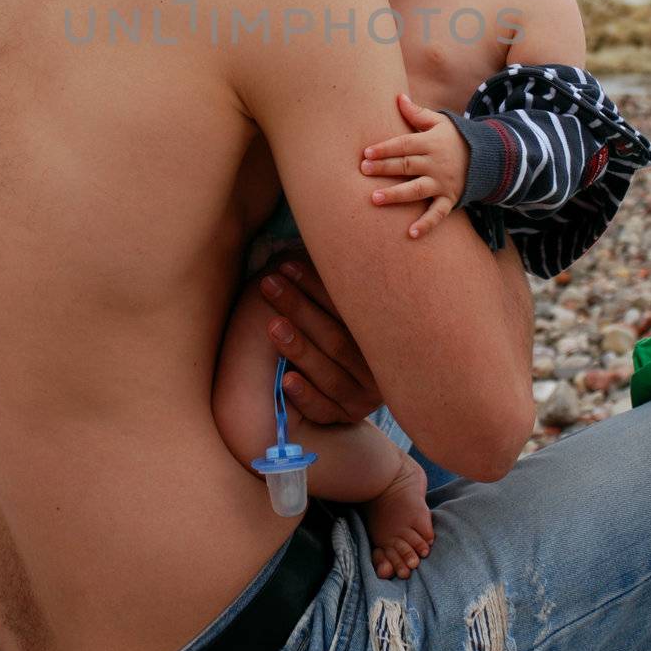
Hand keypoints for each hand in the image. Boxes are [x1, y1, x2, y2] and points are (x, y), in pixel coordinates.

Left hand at [258, 253, 382, 424]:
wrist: (359, 394)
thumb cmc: (343, 335)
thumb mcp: (347, 311)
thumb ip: (340, 285)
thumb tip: (318, 231)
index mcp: (382, 334)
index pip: (347, 308)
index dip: (316, 285)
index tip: (286, 265)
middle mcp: (378, 366)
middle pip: (336, 338)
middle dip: (300, 308)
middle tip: (269, 284)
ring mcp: (365, 396)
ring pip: (330, 373)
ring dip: (299, 348)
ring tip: (272, 326)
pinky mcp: (347, 420)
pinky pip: (325, 410)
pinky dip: (305, 396)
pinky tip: (285, 381)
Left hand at [360, 92, 468, 238]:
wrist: (488, 157)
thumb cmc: (455, 138)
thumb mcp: (440, 122)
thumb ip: (417, 113)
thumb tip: (398, 97)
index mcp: (430, 143)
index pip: (404, 144)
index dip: (385, 148)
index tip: (366, 153)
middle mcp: (435, 163)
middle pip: (406, 166)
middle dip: (384, 168)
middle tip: (363, 171)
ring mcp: (442, 183)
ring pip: (416, 190)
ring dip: (396, 195)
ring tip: (375, 199)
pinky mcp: (449, 198)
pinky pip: (438, 213)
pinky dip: (426, 224)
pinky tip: (410, 233)